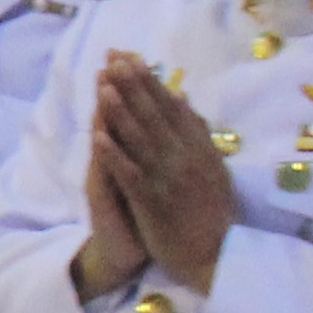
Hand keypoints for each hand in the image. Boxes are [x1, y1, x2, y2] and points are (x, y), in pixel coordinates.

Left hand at [89, 50, 229, 293]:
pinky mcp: (154, 201)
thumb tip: (182, 98)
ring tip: (103, 86)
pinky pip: (130, 174)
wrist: (215, 255)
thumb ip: (197, 133)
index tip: (131, 57)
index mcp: (201, 149)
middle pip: (156, 116)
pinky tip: (98, 137)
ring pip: (142, 139)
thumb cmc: (210, 212)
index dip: (150, 81)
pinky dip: (114, 154)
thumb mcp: (212, 167)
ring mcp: (169, 179)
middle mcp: (187, 159)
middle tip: (114, 58)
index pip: (172, 107)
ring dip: (121, 112)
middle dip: (133, 86)